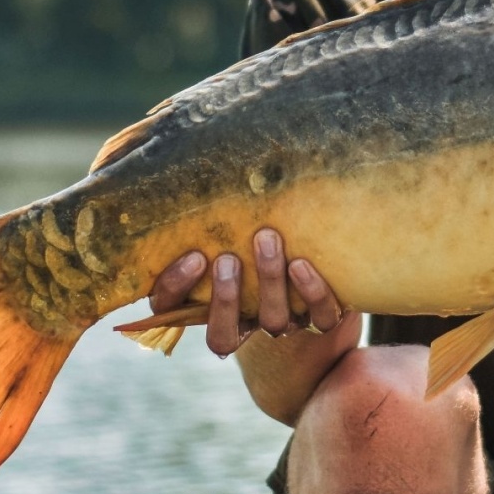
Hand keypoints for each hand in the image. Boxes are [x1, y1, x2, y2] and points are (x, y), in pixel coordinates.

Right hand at [148, 228, 344, 356]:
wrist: (314, 253)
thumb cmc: (253, 229)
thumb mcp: (225, 224)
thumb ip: (210, 214)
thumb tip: (193, 157)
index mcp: (204, 304)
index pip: (172, 311)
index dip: (177, 290)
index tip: (193, 256)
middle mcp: (244, 322)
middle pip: (225, 335)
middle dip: (226, 297)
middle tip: (227, 257)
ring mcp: (283, 323)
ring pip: (273, 322)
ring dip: (269, 281)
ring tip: (267, 239)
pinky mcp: (320, 319)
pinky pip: (321, 319)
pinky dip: (313, 293)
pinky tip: (302, 263)